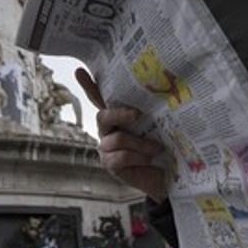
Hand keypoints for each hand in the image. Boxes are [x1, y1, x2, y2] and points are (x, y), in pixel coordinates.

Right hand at [76, 68, 167, 201]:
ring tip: (157, 148)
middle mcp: (107, 129)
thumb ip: (153, 114)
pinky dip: (138, 157)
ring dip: (140, 143)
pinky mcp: (109, 164)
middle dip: (120, 114)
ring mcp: (106, 147)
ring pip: (117, 138)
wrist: (164, 176)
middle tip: (138, 115)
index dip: (89, 86)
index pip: (99, 99)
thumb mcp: (157, 127)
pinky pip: (120, 156)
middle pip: (103, 116)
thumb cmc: (160, 147)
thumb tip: (168, 91)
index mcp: (117, 116)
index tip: (79, 70)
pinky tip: (149, 159)